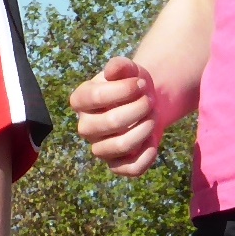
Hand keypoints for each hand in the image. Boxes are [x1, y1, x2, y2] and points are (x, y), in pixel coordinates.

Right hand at [70, 56, 162, 175]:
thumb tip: (112, 71)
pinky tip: (153, 141)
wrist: (146, 103)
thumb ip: (120, 66)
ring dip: (144, 130)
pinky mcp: (116, 165)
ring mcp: (100, 148)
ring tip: (152, 119)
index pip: (94, 97)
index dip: (123, 90)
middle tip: (150, 101)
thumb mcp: (129, 70)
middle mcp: (85, 127)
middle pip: (110, 122)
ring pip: (120, 146)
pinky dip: (147, 155)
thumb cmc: (132, 85)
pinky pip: (130, 169)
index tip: (141, 83)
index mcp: (81, 101)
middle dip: (138, 109)